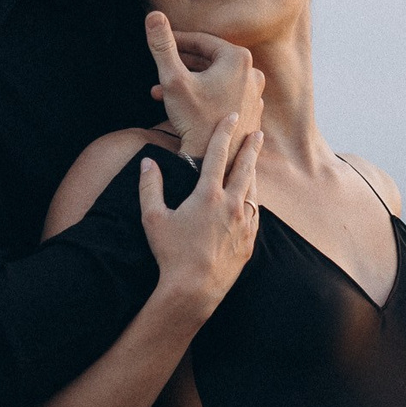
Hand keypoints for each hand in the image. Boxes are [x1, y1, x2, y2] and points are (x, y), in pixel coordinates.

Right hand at [138, 115, 261, 318]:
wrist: (195, 289)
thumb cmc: (171, 253)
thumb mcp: (153, 218)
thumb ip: (150, 187)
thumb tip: (148, 163)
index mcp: (208, 195)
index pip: (218, 155)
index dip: (225, 133)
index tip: (231, 117)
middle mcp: (231, 204)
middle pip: (245, 167)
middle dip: (251, 147)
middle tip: (257, 132)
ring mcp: (245, 223)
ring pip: (253, 189)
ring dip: (253, 172)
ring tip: (254, 161)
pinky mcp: (250, 240)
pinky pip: (255, 213)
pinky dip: (252, 199)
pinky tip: (251, 197)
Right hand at [146, 11, 263, 158]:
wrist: (215, 160)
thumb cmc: (195, 119)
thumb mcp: (173, 79)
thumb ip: (162, 46)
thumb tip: (153, 15)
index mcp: (239, 59)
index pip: (201, 41)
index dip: (176, 42)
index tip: (159, 44)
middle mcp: (253, 73)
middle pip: (209, 60)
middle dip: (180, 65)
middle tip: (159, 68)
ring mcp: (255, 93)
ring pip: (214, 79)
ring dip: (188, 81)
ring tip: (161, 90)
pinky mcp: (252, 111)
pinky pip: (224, 95)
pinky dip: (204, 95)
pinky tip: (182, 105)